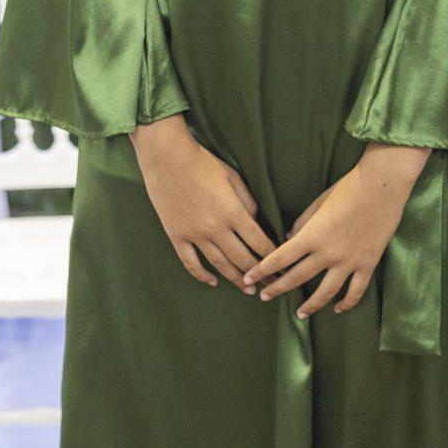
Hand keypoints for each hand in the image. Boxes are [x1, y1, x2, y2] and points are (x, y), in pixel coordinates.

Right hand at [130, 114, 277, 288]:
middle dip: (260, 273)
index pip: (259, 242)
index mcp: (233, 212)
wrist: (167, 157)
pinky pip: (190, 263)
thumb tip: (254, 222)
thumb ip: (247, 202)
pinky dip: (202, 275)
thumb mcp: (233, 178)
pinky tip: (213, 281)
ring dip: (236, 279)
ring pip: (220, 265)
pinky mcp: (177, 236)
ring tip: (248, 289)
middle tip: (271, 284)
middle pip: (242, 259)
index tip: (281, 265)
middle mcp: (216, 228)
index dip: (272, 256)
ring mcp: (195, 234)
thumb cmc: (202, 163)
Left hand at [238, 142, 431, 318]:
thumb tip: (289, 238)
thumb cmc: (349, 188)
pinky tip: (337, 308)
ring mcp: (349, 261)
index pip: (280, 258)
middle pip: (297, 278)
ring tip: (299, 314)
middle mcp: (328, 253)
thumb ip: (303, 223)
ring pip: (326, 293)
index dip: (262, 269)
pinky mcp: (368, 264)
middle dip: (277, 289)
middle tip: (264, 297)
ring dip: (310, 306)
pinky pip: (355, 291)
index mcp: (312, 235)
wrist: (383, 186)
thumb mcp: (319, 202)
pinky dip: (346, 303)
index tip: (248, 277)